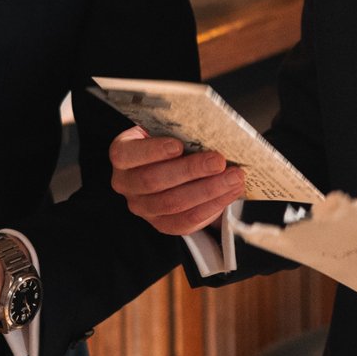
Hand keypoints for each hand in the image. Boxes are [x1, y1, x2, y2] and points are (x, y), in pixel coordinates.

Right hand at [110, 126, 245, 235]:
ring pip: (173, 204)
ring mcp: (142, 207)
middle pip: (154, 181)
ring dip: (208, 191)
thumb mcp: (168, 130)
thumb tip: (212, 133)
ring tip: (234, 178)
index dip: (152, 151)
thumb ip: (182, 132)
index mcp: (123, 155)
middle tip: (219, 161)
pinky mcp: (161, 224)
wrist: (171, 164)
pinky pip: (186, 222)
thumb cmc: (171, 141)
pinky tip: (229, 193)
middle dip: (191, 171)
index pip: (128, 155)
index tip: (178, 146)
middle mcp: (126, 184)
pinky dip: (211, 207)